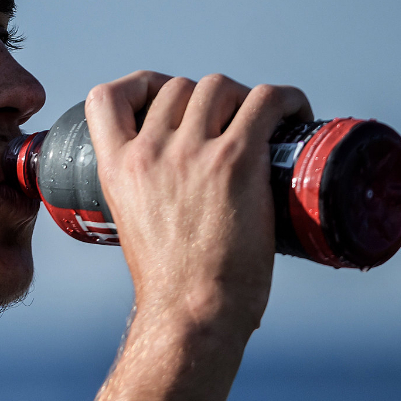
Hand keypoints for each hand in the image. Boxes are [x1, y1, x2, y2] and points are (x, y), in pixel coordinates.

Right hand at [85, 71, 312, 334]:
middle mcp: (150, 151)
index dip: (138, 86)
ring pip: (218, 87)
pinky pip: (264, 101)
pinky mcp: (236, 161)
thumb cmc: (170, 285)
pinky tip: (294, 110)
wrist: (191, 314)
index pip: (106, 97)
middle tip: (232, 125)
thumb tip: (178, 188)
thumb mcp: (132, 222)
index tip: (162, 100)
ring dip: (241, 96)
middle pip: (178, 86)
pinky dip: (284, 97)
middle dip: (206, 97)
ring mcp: (192, 153)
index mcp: (116, 167)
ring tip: (264, 121)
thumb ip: (144, 193)